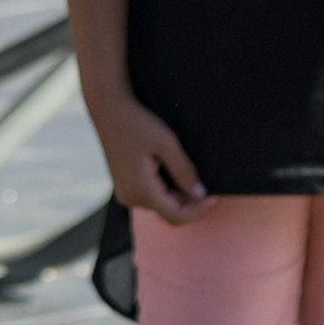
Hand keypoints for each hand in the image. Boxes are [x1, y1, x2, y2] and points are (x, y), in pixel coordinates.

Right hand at [89, 90, 211, 222]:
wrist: (108, 109)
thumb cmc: (137, 122)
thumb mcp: (166, 143)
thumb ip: (184, 171)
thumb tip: (200, 194)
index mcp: (141, 191)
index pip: (176, 215)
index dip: (199, 210)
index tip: (215, 197)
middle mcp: (131, 198)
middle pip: (169, 213)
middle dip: (190, 204)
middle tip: (208, 187)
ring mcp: (126, 193)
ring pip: (160, 205)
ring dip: (179, 197)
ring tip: (192, 177)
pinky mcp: (125, 186)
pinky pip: (151, 196)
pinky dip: (166, 191)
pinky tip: (175, 173)